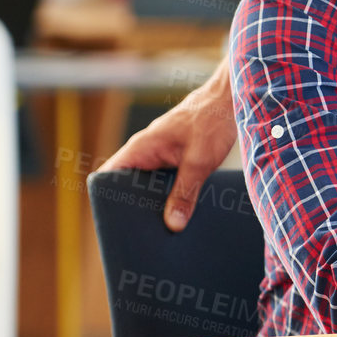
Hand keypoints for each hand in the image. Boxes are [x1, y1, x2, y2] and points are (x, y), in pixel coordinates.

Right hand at [99, 59, 238, 231]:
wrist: (230, 99)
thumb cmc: (211, 121)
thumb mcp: (200, 161)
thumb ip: (185, 192)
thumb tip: (173, 225)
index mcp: (140, 149)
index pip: (106, 177)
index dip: (106, 201)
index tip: (114, 225)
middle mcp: (144, 152)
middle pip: (126, 187)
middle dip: (133, 209)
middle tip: (142, 236)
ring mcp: (158, 155)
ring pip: (146, 186)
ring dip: (153, 204)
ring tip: (161, 231)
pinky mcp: (173, 158)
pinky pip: (163, 182)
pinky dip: (168, 196)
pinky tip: (181, 213)